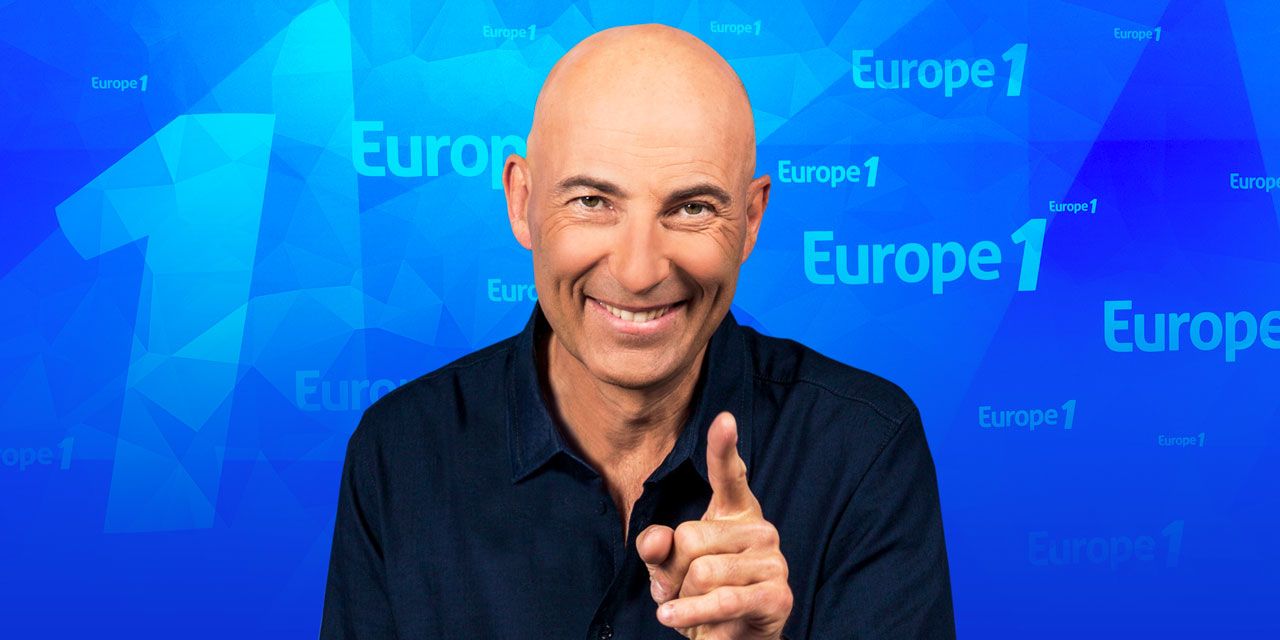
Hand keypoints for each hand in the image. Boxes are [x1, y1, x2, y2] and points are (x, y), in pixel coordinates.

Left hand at [637, 411, 792, 638]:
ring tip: (689, 608)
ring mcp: (773, 562)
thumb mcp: (670, 570)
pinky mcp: (777, 595)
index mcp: (737, 513)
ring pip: (701, 572)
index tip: (724, 419)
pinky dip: (692, 614)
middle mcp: (761, 529)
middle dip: (671, 572)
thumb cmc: (701, 597)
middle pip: (689, 537)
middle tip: (678, 590)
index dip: (724, 447)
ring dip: (683, 599)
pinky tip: (674, 618)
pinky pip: (722, 600)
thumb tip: (654, 539)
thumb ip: (657, 550)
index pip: (730, 474)